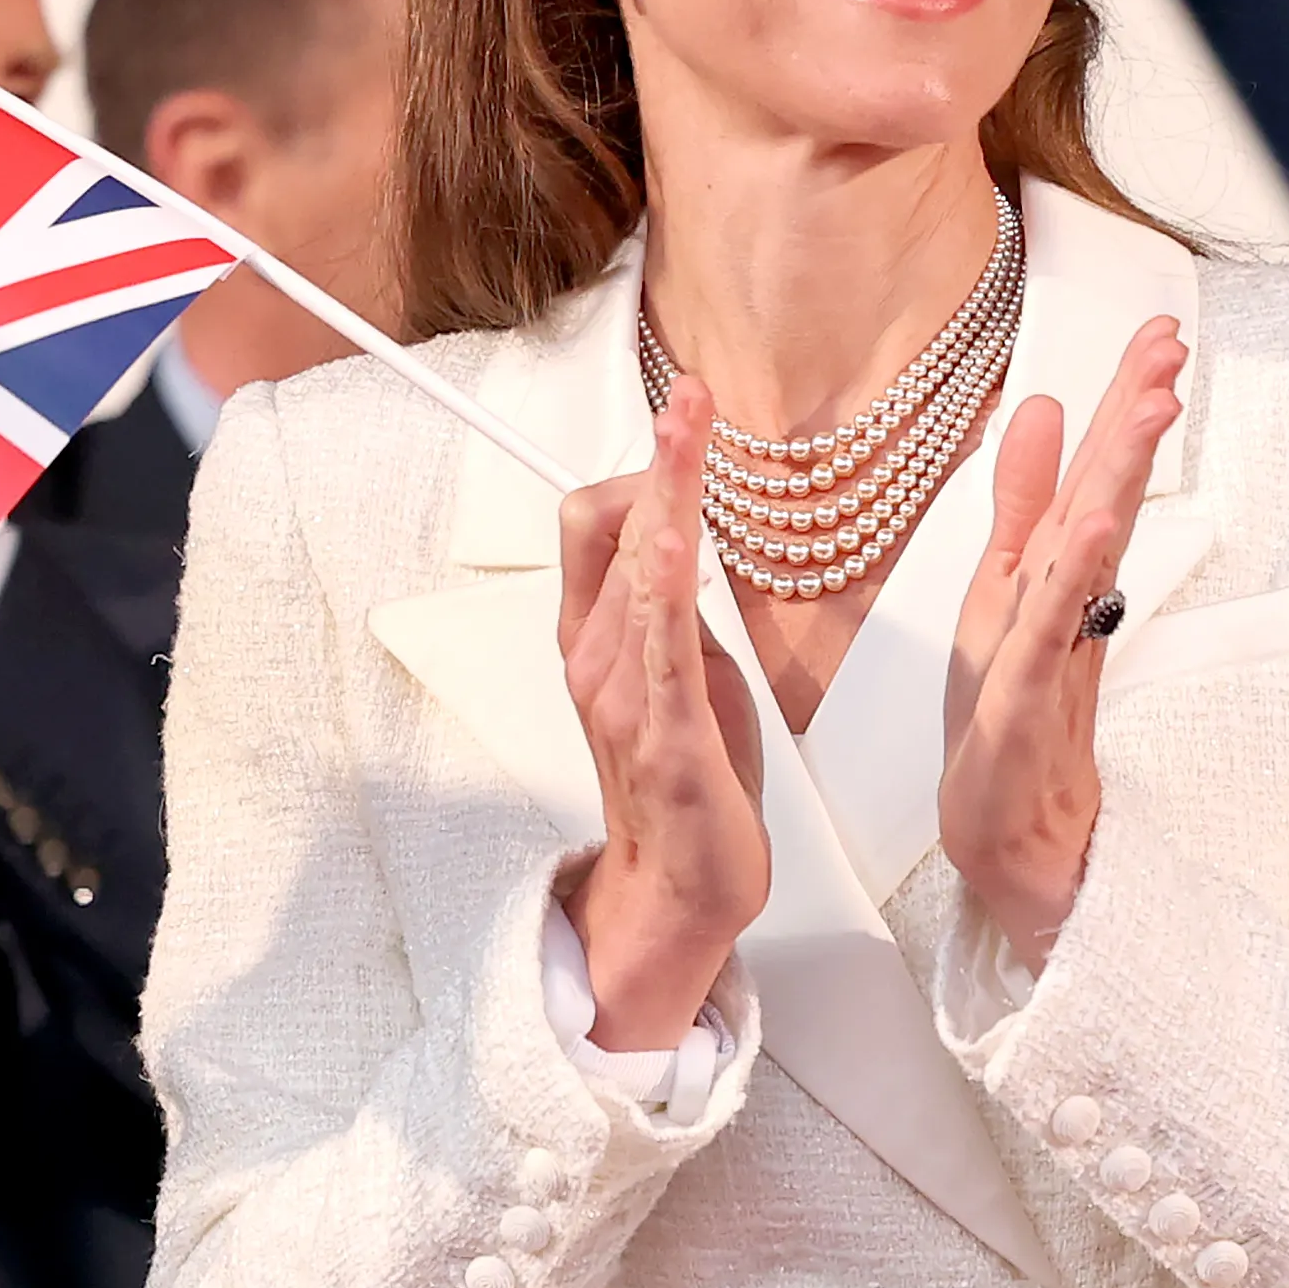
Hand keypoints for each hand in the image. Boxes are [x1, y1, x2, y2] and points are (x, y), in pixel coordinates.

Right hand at [556, 379, 767, 1049]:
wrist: (680, 889)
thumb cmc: (692, 782)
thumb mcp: (685, 673)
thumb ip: (678, 608)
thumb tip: (691, 541)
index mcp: (599, 638)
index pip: (595, 521)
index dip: (640, 465)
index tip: (686, 416)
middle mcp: (598, 656)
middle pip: (610, 524)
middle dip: (661, 458)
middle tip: (693, 398)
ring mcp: (626, 693)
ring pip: (635, 567)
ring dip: (667, 492)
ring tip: (688, 424)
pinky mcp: (666, 734)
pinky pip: (660, 647)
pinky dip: (665, 588)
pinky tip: (678, 543)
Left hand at [936, 317, 1185, 966]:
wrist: (1009, 837)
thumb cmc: (1008, 722)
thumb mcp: (1001, 591)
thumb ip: (1021, 504)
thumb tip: (1039, 407)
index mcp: (1058, 570)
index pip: (1099, 470)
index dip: (1125, 399)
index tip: (1161, 329)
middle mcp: (1065, 601)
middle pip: (1106, 492)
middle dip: (1136, 415)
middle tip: (1172, 344)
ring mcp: (1052, 648)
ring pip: (1089, 547)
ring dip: (1120, 473)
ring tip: (1150, 404)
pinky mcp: (1028, 700)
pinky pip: (1051, 627)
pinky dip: (1072, 576)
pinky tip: (1096, 524)